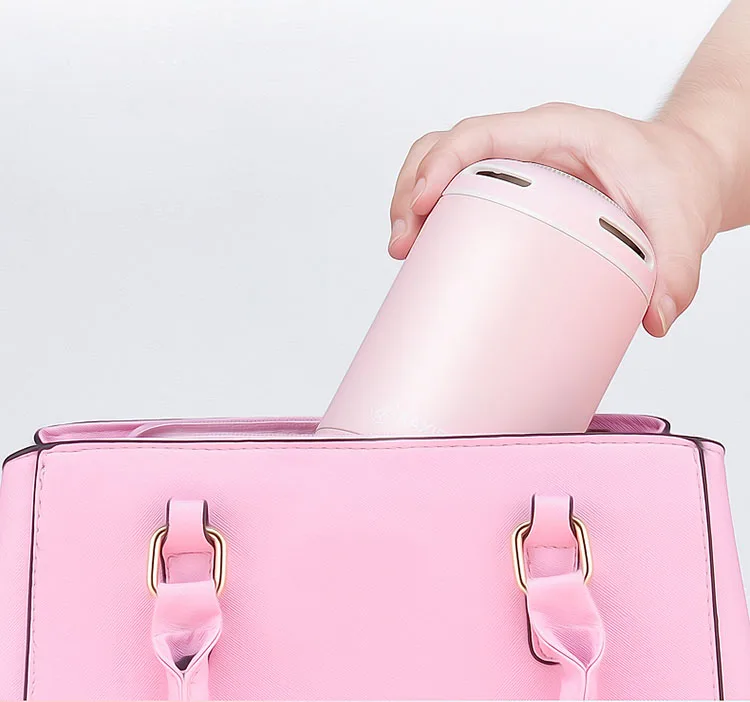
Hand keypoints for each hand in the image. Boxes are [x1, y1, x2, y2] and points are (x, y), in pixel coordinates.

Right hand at [388, 103, 725, 335]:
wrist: (683, 170)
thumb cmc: (674, 177)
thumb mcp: (681, 221)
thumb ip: (676, 270)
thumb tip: (654, 319)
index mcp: (559, 132)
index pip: (481, 134)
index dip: (440, 164)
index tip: (421, 205)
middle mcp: (528, 144)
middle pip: (444, 147)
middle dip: (410, 191)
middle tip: (403, 244)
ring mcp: (515, 164)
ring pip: (442, 166)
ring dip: (411, 203)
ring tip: (404, 251)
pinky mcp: (511, 189)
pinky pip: (459, 188)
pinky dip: (432, 214)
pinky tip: (426, 249)